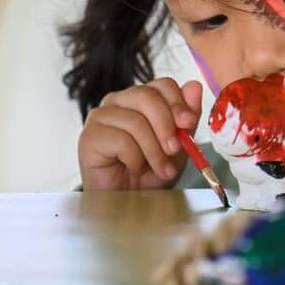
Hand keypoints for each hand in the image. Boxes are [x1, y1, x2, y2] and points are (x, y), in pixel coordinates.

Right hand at [78, 78, 204, 189]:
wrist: (125, 199)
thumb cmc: (148, 172)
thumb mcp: (177, 146)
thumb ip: (185, 118)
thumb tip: (194, 86)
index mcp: (140, 99)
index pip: (162, 85)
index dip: (178, 102)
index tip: (188, 123)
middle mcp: (118, 101)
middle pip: (147, 96)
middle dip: (166, 126)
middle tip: (174, 150)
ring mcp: (101, 117)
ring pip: (135, 121)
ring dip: (154, 150)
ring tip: (160, 169)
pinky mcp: (89, 136)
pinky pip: (120, 140)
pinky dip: (134, 158)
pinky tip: (134, 167)